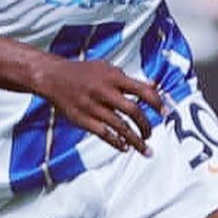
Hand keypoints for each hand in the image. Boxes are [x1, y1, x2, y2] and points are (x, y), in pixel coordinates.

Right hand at [35, 57, 164, 155]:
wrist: (53, 77)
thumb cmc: (82, 72)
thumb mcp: (107, 68)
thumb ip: (130, 79)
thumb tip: (153, 86)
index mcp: (113, 77)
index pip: (142, 90)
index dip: (156, 102)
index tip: (164, 112)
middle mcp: (104, 92)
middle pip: (133, 111)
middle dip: (146, 125)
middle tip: (151, 133)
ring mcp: (93, 107)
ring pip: (120, 127)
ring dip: (135, 140)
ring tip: (145, 148)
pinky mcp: (83, 119)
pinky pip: (104, 134)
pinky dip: (116, 142)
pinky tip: (124, 147)